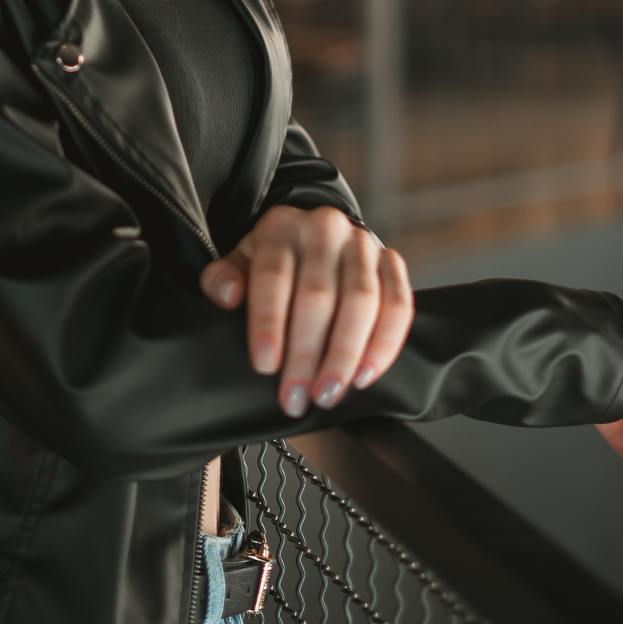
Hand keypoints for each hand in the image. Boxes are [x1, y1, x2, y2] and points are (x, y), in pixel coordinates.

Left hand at [200, 205, 413, 416]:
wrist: (314, 236)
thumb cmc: (275, 259)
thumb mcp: (241, 261)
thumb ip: (224, 277)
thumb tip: (226, 294)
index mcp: (281, 227)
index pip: (273, 275)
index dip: (269, 322)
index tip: (266, 365)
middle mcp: (325, 228)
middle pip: (318, 294)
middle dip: (307, 353)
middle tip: (296, 396)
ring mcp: (363, 243)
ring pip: (361, 301)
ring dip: (345, 354)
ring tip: (328, 393)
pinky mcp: (391, 261)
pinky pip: (398, 304)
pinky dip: (385, 343)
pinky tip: (365, 374)